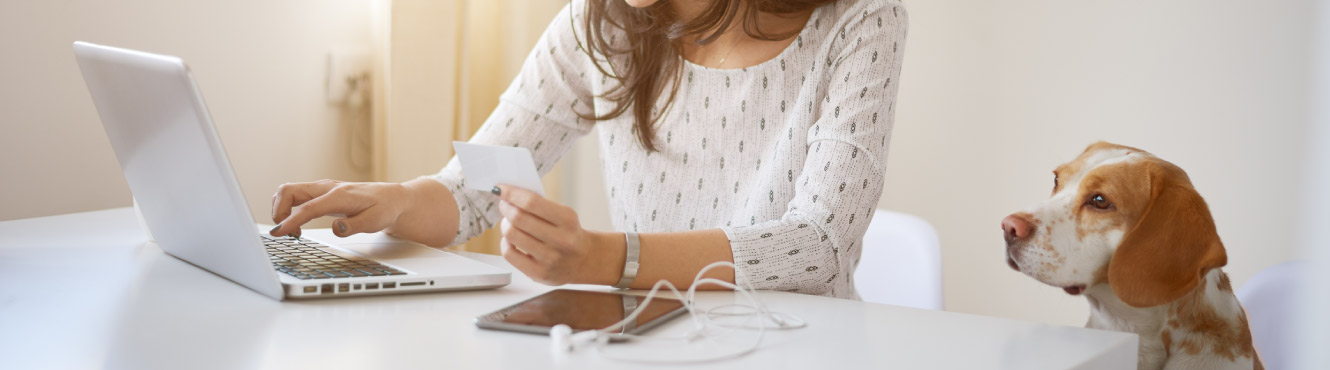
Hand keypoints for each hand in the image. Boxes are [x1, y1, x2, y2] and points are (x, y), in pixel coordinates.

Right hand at [269, 180, 408, 237]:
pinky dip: (289, 209)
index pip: (308, 208)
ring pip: (288, 192)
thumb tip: (336, 229)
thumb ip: (355, 226)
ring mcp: (322, 189)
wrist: (391, 199)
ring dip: (282, 210)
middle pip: (288, 191)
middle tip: (286, 233)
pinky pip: (295, 197)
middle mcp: (326, 188)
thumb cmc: (384, 209)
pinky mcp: (320, 194)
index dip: (290, 220)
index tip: (278, 233)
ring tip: (293, 231)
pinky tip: (298, 225)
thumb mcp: (376, 221)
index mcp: (339, 196)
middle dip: (278, 211)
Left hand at [494, 184, 616, 285]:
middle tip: (505, 205)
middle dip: (506, 208)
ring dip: (505, 224)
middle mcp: (561, 240)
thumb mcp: (564, 215)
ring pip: (512, 235)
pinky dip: (505, 243)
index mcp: (568, 220)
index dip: (511, 193)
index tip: (500, 189)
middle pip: (519, 218)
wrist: (584, 261)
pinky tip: (511, 239)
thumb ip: (540, 205)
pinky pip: (509, 254)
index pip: (532, 202)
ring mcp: (550, 259)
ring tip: (509, 222)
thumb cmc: (568, 233)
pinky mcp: (539, 273)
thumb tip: (509, 195)